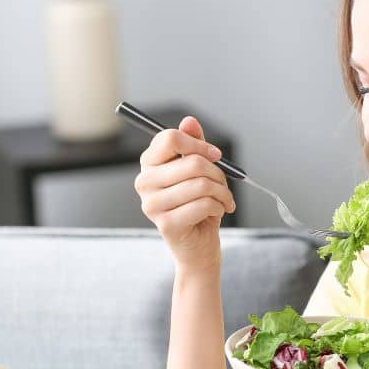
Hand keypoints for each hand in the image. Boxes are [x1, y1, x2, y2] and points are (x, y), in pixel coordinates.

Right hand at [134, 116, 236, 272]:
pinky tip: (217, 212)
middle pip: (191, 162)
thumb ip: (193, 145)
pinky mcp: (165, 223)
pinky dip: (219, 206)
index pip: (169, 138)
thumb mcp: (199, 172)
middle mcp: (144, 182)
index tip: (216, 155)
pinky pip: (204, 204)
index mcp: (149, 164)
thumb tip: (189, 121)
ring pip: (201, 184)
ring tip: (224, 200)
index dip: (199, 144)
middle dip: (218, 173)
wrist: (198, 247)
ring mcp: (152, 204)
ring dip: (222, 192)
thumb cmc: (198, 206)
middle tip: (224, 184)